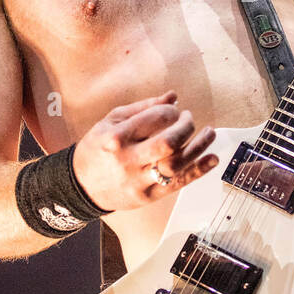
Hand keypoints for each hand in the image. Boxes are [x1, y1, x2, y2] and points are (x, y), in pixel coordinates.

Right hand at [71, 91, 217, 211]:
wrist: (81, 185)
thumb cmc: (97, 149)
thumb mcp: (111, 121)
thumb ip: (143, 108)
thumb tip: (172, 97)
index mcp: (117, 137)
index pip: (154, 119)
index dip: (171, 112)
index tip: (174, 111)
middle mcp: (128, 160)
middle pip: (168, 143)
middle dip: (186, 127)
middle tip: (190, 119)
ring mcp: (138, 181)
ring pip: (177, 164)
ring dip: (199, 147)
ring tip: (210, 133)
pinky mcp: (148, 196)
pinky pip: (178, 183)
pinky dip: (199, 170)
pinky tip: (212, 158)